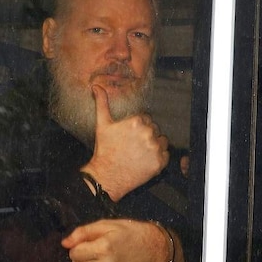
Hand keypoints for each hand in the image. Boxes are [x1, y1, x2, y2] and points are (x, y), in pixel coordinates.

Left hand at [61, 219, 170, 261]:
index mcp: (104, 247)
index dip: (78, 246)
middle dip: (81, 257)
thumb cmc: (130, 233)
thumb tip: (64, 243)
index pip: (74, 253)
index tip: (87, 243)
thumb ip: (83, 232)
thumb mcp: (107, 225)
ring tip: (102, 258)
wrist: (155, 249)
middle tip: (95, 249)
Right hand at [81, 85, 168, 200]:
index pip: (145, 119)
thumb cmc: (105, 150)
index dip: (137, 127)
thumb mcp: (102, 124)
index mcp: (136, 121)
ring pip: (161, 141)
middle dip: (146, 135)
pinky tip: (145, 161)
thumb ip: (102, 103)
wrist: (107, 176)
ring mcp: (155, 148)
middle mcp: (147, 133)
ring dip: (154, 145)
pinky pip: (165, 155)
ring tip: (140, 153)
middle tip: (133, 146)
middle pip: (154, 129)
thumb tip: (96, 86)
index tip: (129, 136)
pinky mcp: (159, 162)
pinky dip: (158, 158)